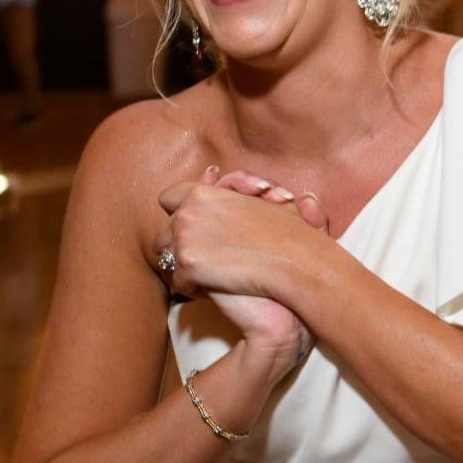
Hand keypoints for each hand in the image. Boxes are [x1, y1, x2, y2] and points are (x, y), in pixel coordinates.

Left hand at [158, 168, 327, 373]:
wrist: (299, 264)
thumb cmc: (290, 235)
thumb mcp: (262, 200)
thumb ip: (233, 187)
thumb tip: (211, 172)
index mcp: (204, 194)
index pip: (170, 198)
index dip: (179, 213)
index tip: (194, 229)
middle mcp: (188, 213)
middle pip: (163, 233)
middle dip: (180, 246)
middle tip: (207, 259)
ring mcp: (185, 239)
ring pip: (167, 259)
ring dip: (186, 269)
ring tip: (214, 276)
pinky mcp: (189, 266)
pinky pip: (179, 283)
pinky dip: (195, 289)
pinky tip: (218, 289)